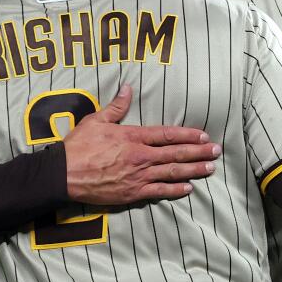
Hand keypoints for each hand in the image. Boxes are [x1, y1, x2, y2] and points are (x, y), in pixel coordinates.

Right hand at [63, 84, 219, 204]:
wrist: (64, 174)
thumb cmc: (78, 146)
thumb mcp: (96, 120)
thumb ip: (116, 106)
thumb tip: (127, 88)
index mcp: (133, 137)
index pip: (167, 134)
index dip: (188, 135)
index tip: (204, 135)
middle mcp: (141, 156)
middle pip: (176, 153)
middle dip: (199, 152)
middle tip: (217, 151)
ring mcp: (138, 176)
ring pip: (172, 172)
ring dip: (194, 170)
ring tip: (210, 169)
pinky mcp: (133, 193)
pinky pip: (159, 192)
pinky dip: (175, 190)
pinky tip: (189, 188)